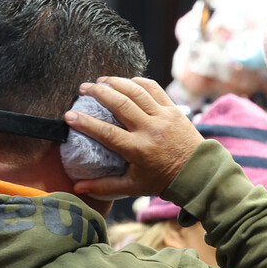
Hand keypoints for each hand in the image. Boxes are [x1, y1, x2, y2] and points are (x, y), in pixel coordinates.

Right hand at [64, 77, 202, 197]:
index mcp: (138, 150)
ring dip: (116, 82)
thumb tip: (77, 187)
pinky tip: (125, 82)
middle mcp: (150, 130)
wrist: (197, 173)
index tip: (69, 115)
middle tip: (83, 88)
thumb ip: (104, 186)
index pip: (106, 132)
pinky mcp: (173, 109)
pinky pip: (154, 88)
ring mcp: (163, 117)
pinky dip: (138, 82)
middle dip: (98, 92)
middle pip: (120, 104)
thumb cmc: (161, 180)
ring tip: (100, 80)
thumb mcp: (132, 186)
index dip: (85, 122)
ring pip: (136, 92)